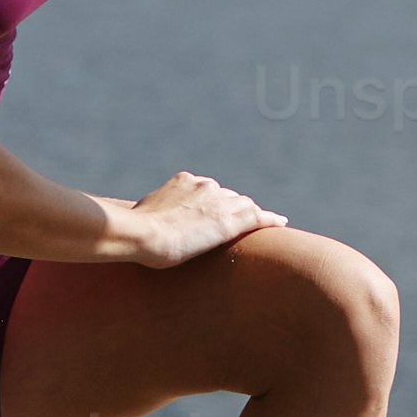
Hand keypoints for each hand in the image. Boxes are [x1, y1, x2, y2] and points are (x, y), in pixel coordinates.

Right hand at [115, 171, 274, 269]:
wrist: (144, 235)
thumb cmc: (135, 230)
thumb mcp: (142, 213)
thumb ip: (153, 211)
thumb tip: (143, 218)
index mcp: (185, 180)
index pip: (208, 190)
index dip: (213, 203)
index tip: (213, 213)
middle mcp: (206, 186)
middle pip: (228, 197)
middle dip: (232, 209)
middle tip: (235, 226)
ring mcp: (220, 202)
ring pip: (244, 206)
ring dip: (252, 215)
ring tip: (262, 224)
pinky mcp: (230, 222)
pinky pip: (258, 217)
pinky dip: (270, 219)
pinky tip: (281, 224)